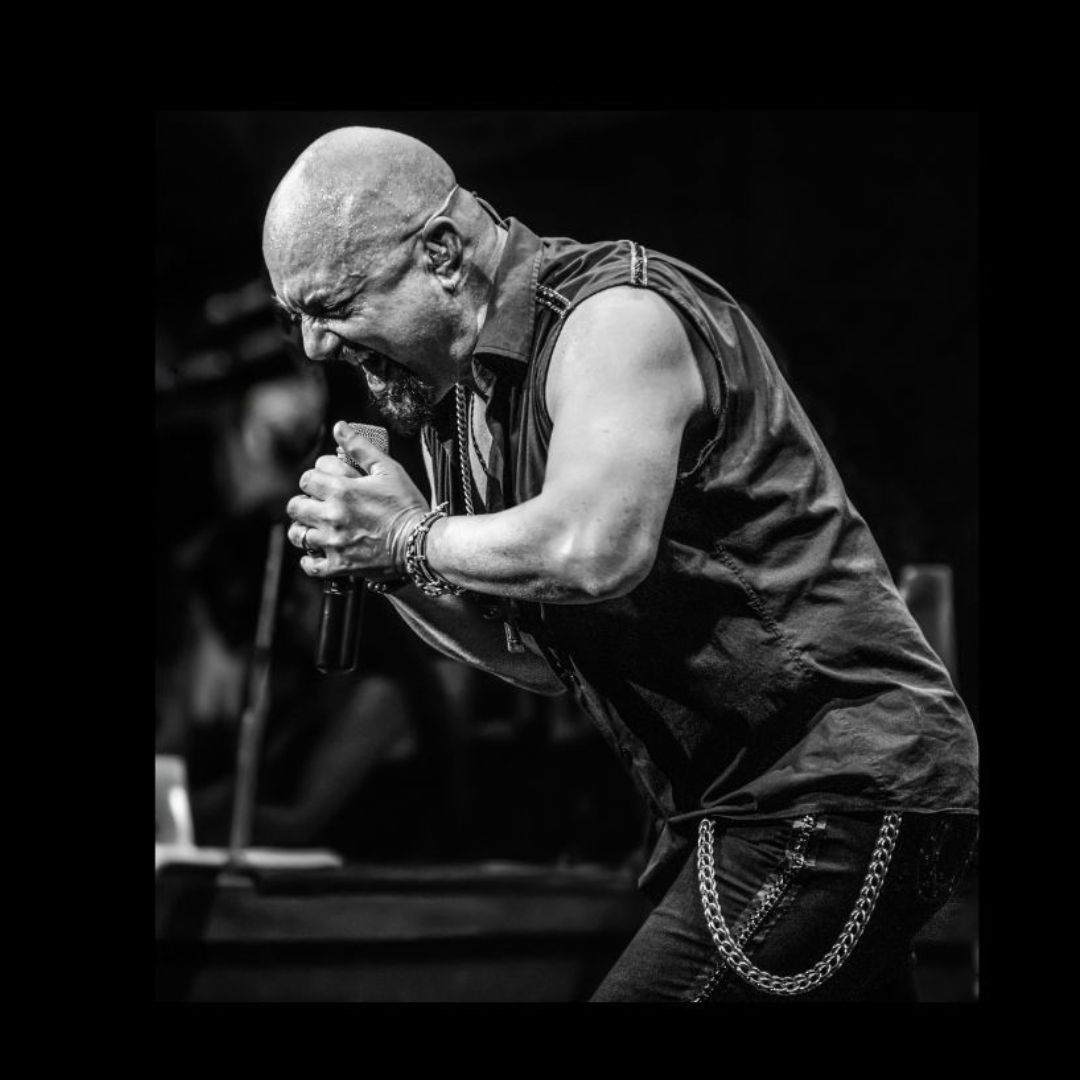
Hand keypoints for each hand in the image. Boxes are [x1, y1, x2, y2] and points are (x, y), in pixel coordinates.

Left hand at [286, 421, 427, 579]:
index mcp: (340, 490)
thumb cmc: (407, 505)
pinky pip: (311, 565)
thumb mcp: (388, 469)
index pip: (307, 479)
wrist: (421, 543)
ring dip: (305, 529)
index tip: (327, 483)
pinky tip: (319, 552)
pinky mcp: (339, 565)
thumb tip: (339, 427)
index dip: (316, 479)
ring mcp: (333, 542)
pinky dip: (310, 560)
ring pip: (298, 534)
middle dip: (305, 503)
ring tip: (317, 528)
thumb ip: (360, 447)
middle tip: (320, 506)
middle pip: (295, 506)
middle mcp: (331, 516)